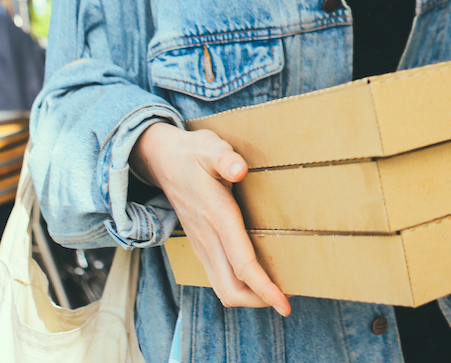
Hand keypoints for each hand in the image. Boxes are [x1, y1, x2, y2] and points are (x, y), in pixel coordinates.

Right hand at [130, 122, 290, 313]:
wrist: (162, 161)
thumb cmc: (192, 154)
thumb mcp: (209, 147)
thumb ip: (224, 157)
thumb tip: (239, 168)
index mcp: (217, 217)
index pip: (242, 264)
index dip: (264, 288)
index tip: (285, 302)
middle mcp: (208, 238)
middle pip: (232, 289)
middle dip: (260, 300)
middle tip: (288, 298)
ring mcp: (202, 245)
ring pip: (223, 288)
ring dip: (250, 297)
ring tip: (277, 292)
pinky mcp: (200, 246)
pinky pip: (219, 278)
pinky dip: (240, 286)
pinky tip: (257, 278)